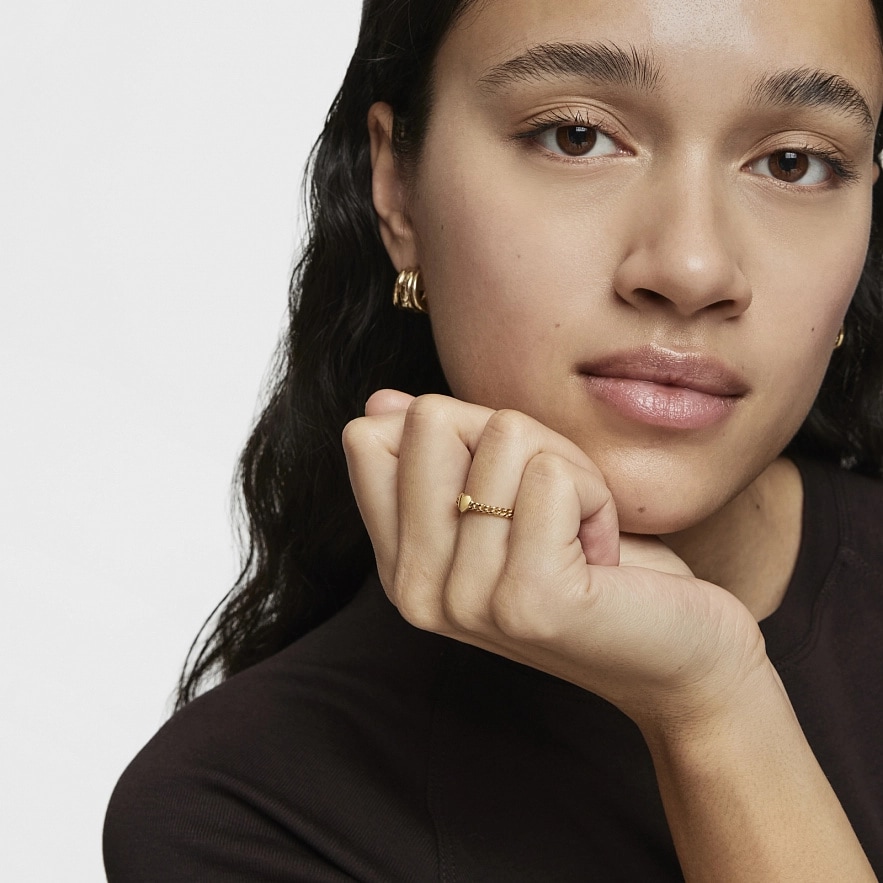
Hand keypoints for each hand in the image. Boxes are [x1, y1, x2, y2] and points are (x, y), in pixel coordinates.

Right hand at [342, 390, 767, 732]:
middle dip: (516, 442)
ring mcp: (466, 602)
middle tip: (553, 512)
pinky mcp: (527, 600)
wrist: (680, 657)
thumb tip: (381, 402)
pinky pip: (553, 474)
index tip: (506, 488)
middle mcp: (415, 590)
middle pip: (432, 419)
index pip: (368, 438)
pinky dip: (596, 497)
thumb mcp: (506, 502)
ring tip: (581, 540)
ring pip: (507, 435)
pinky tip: (601, 556)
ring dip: (570, 472)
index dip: (456, 431)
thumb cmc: (596, 569)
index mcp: (399, 564)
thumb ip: (442, 456)